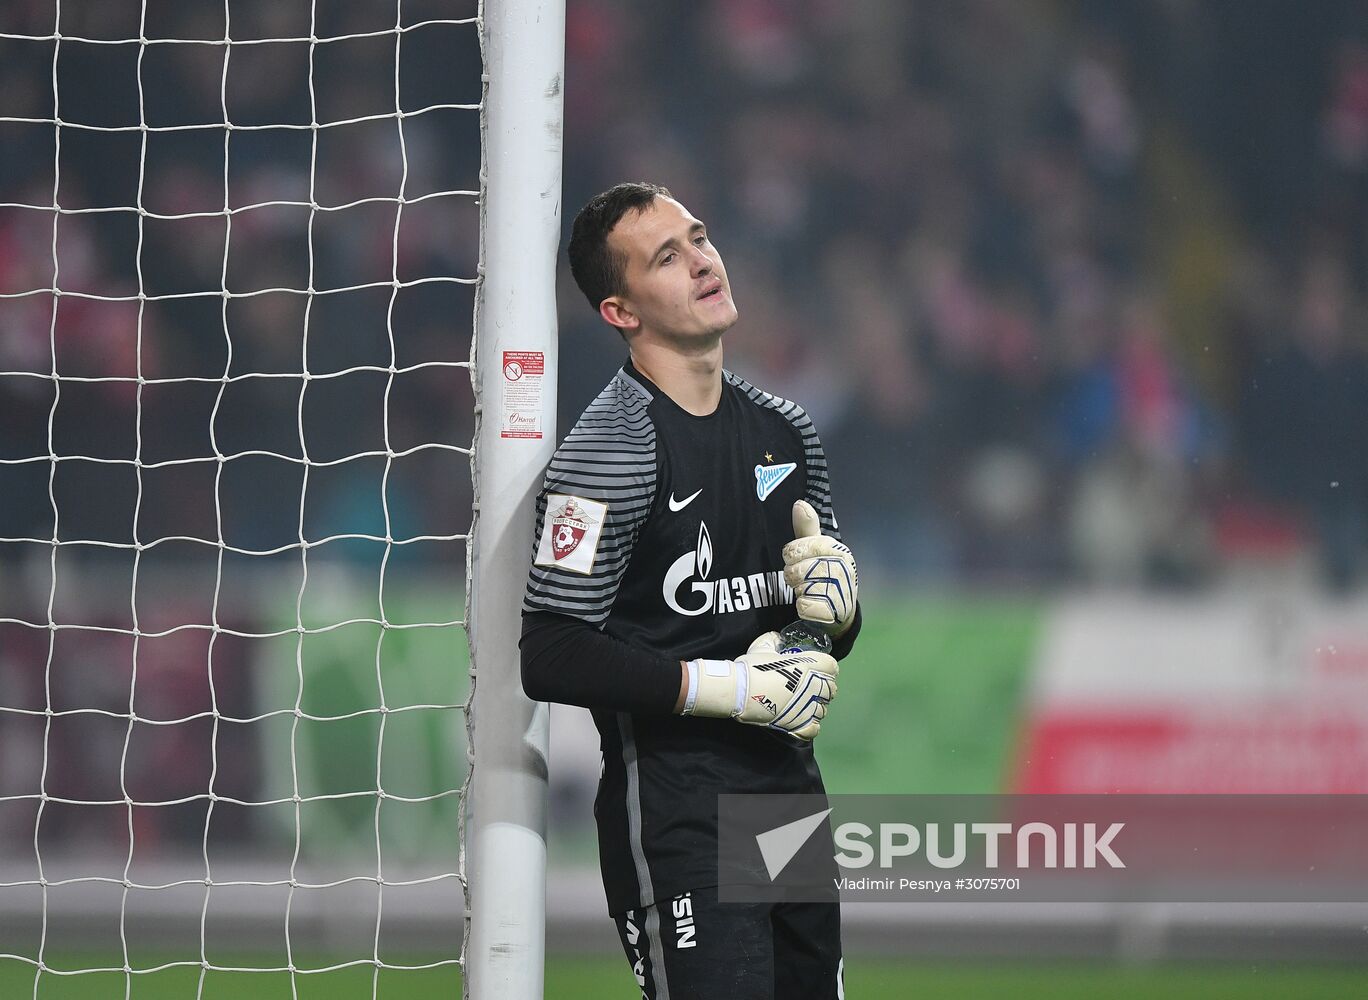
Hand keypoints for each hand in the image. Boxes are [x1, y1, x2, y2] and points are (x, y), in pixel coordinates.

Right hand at [682, 631, 837, 740]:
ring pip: (823, 710)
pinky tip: (802, 721)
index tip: (818, 669)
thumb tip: (777, 638)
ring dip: (816, 707)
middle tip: (811, 688)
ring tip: (804, 705)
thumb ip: (775, 640)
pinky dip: (810, 726)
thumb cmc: (752, 666)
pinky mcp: (797, 723)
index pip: (832, 666)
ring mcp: (806, 707)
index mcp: (808, 666)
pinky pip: (814, 729)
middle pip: (831, 689)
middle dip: (824, 688)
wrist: (739, 689)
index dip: (826, 667)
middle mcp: (812, 686)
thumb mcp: (764, 645)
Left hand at [783, 500, 857, 636]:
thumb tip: (799, 503)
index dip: (792, 553)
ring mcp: (841, 592)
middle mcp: (844, 570)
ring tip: (805, 591)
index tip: (794, 557)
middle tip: (799, 578)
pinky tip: (808, 605)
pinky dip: (802, 607)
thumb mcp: (815, 549)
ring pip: (801, 588)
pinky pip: (805, 607)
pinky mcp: (834, 613)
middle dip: (793, 574)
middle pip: (799, 569)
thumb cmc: (823, 574)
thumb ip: (806, 528)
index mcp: (839, 551)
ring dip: (797, 591)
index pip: (803, 546)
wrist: (839, 610)